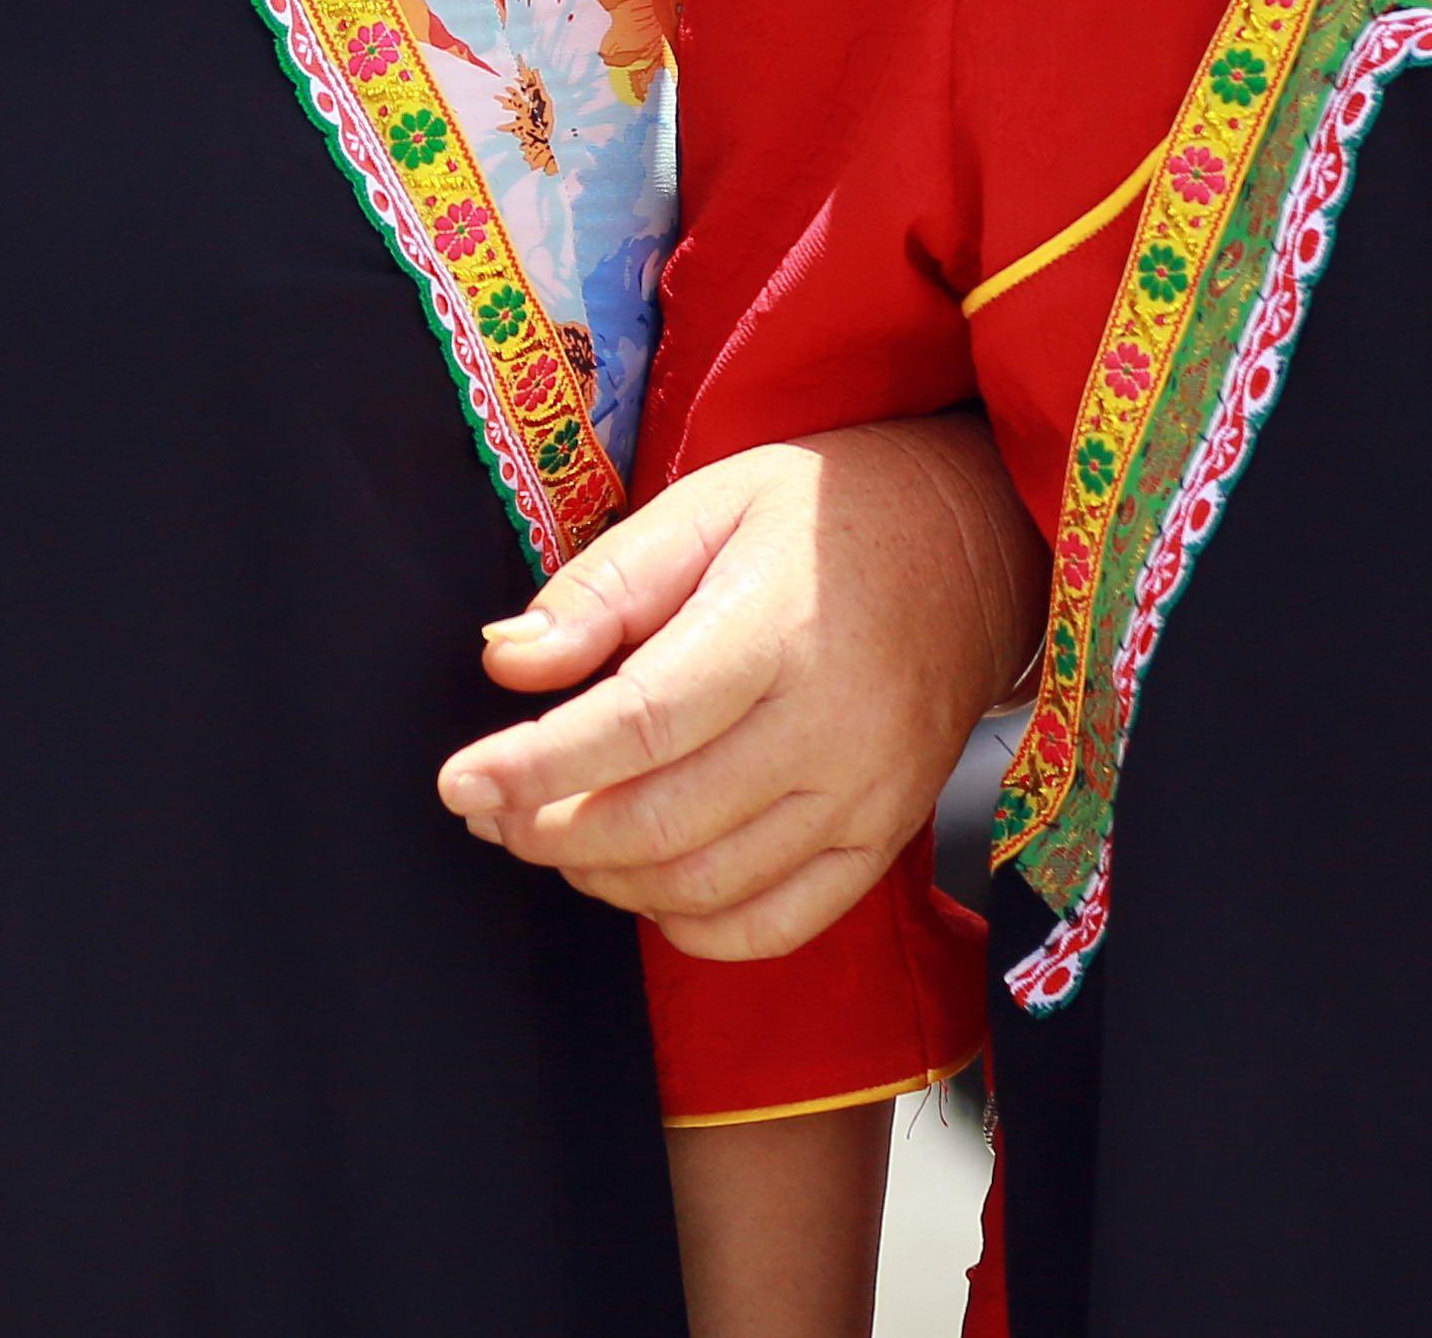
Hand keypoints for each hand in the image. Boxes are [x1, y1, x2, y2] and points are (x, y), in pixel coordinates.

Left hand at [438, 413, 1039, 960]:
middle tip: (492, 812)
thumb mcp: (704, 505)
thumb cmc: (821, 514)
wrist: (971, 542)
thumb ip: (602, 589)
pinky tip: (643, 884)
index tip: (460, 782)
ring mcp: (866, 795)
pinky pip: (779, 924)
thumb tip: (508, 661)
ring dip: (606, 879)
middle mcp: (829, 727)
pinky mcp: (886, 838)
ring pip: (707, 885)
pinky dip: (693, 926)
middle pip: (661, 821)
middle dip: (552, 832)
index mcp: (774, 630)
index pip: (636, 725)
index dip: (535, 767)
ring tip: (553, 838)